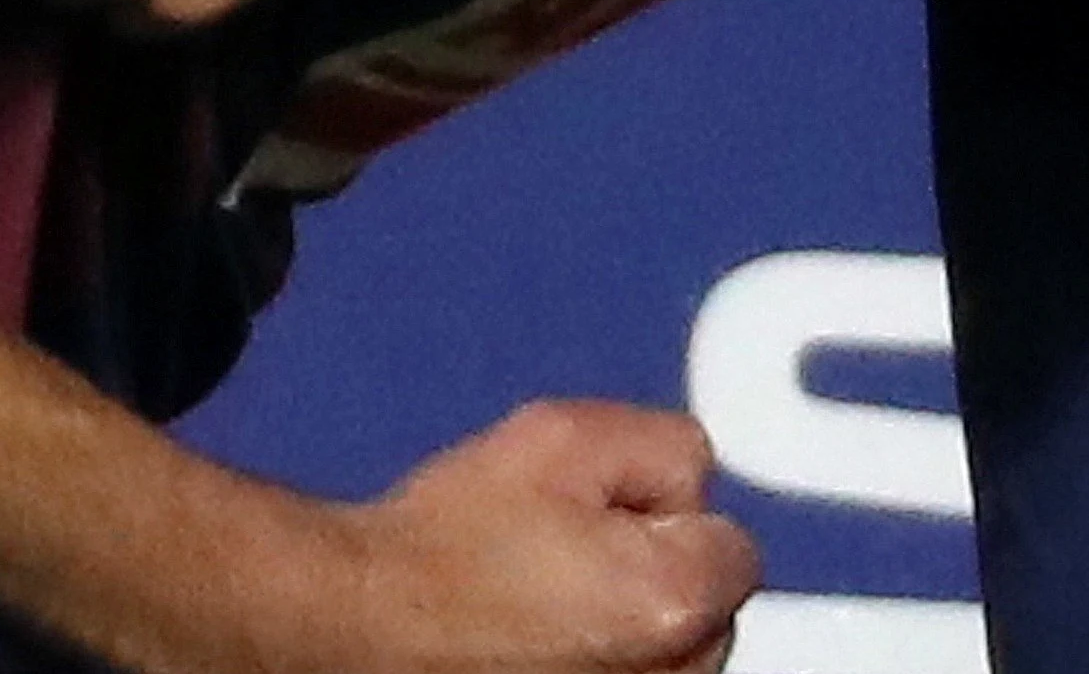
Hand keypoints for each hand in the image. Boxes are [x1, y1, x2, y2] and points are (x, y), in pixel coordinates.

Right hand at [332, 401, 758, 673]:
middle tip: (562, 553)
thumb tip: (690, 479)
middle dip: (656, 573)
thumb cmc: (442, 546)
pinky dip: (595, 662)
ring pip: (670, 655)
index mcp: (673, 598)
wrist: (357, 622)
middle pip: (707, 606)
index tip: (605, 516)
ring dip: (629, 627)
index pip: (732, 541)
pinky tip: (532, 642)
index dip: (664, 514)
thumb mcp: (564, 437)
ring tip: (537, 601)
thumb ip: (666, 443)